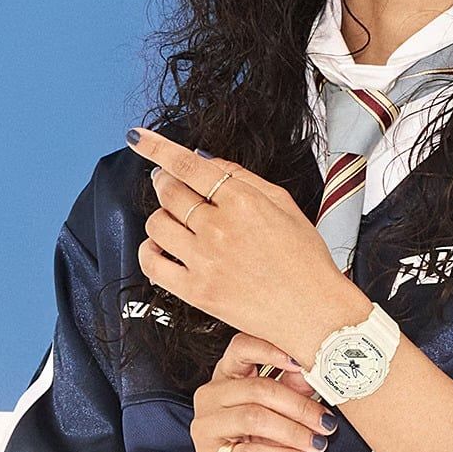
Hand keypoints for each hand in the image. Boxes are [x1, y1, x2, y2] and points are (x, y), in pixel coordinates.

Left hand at [126, 127, 352, 357]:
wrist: (314, 311)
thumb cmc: (305, 262)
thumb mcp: (284, 204)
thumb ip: (243, 177)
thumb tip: (206, 160)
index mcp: (242, 202)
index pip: (188, 165)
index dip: (157, 148)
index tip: (139, 139)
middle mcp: (219, 228)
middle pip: (169, 191)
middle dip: (164, 181)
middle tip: (169, 183)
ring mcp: (204, 260)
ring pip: (157, 223)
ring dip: (161, 215)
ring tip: (176, 219)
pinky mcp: (196, 291)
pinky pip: (151, 263)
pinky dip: (148, 250)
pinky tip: (160, 247)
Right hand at [179, 331, 339, 451]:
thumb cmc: (252, 446)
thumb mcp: (278, 414)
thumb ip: (292, 390)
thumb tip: (314, 372)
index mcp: (227, 376)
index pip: (242, 347)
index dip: (272, 350)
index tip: (302, 363)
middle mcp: (212, 396)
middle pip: (258, 388)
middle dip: (299, 405)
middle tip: (325, 421)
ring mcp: (207, 426)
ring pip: (254, 418)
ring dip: (294, 431)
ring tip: (317, 442)